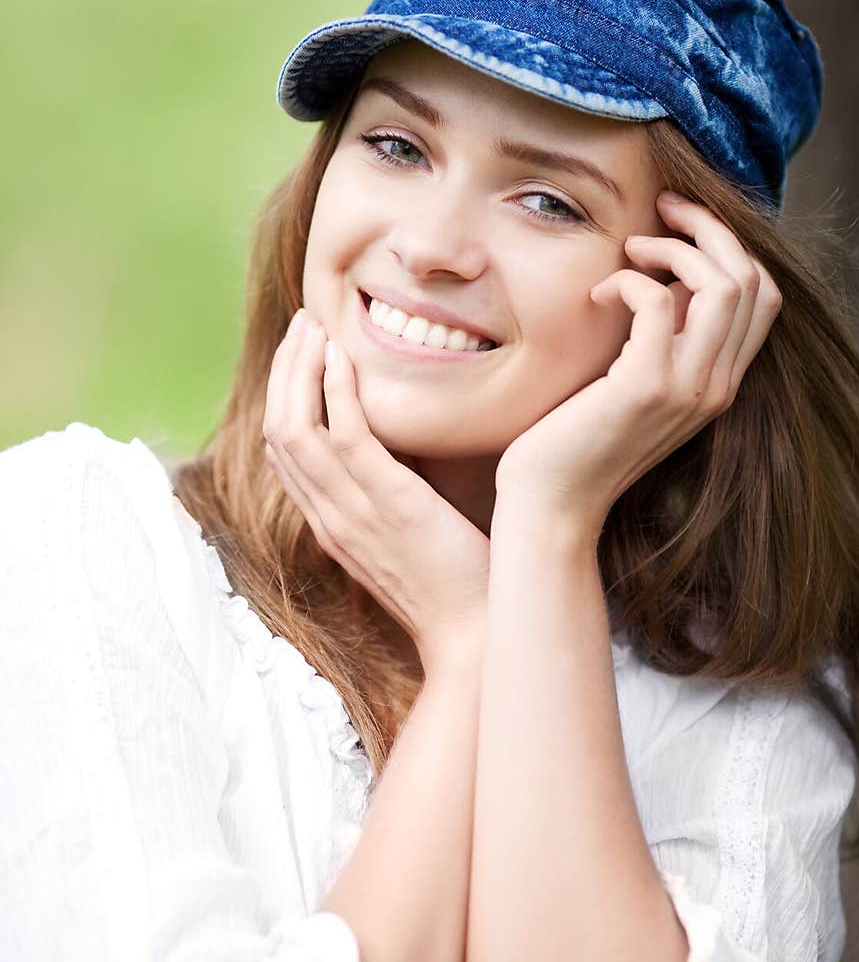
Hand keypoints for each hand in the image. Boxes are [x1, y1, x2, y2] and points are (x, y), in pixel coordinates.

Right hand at [262, 310, 489, 663]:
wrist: (477, 635)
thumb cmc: (457, 586)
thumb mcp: (408, 538)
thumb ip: (391, 498)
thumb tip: (405, 454)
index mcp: (331, 524)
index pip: (283, 453)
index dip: (283, 397)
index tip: (299, 357)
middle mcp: (329, 516)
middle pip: (276, 431)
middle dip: (283, 372)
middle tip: (302, 326)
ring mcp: (352, 511)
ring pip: (295, 427)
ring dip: (299, 369)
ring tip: (314, 326)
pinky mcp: (388, 503)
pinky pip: (345, 436)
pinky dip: (336, 391)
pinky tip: (343, 357)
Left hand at [495, 192, 783, 527]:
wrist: (553, 504)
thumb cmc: (578, 440)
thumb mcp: (635, 383)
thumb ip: (662, 340)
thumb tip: (666, 281)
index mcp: (719, 383)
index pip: (763, 297)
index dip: (729, 248)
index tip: (681, 225)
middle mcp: (716, 386)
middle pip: (750, 279)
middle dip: (708, 228)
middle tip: (661, 209)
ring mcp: (687, 389)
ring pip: (720, 284)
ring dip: (673, 248)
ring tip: (630, 250)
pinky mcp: (645, 387)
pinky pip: (657, 303)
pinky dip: (627, 281)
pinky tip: (598, 295)